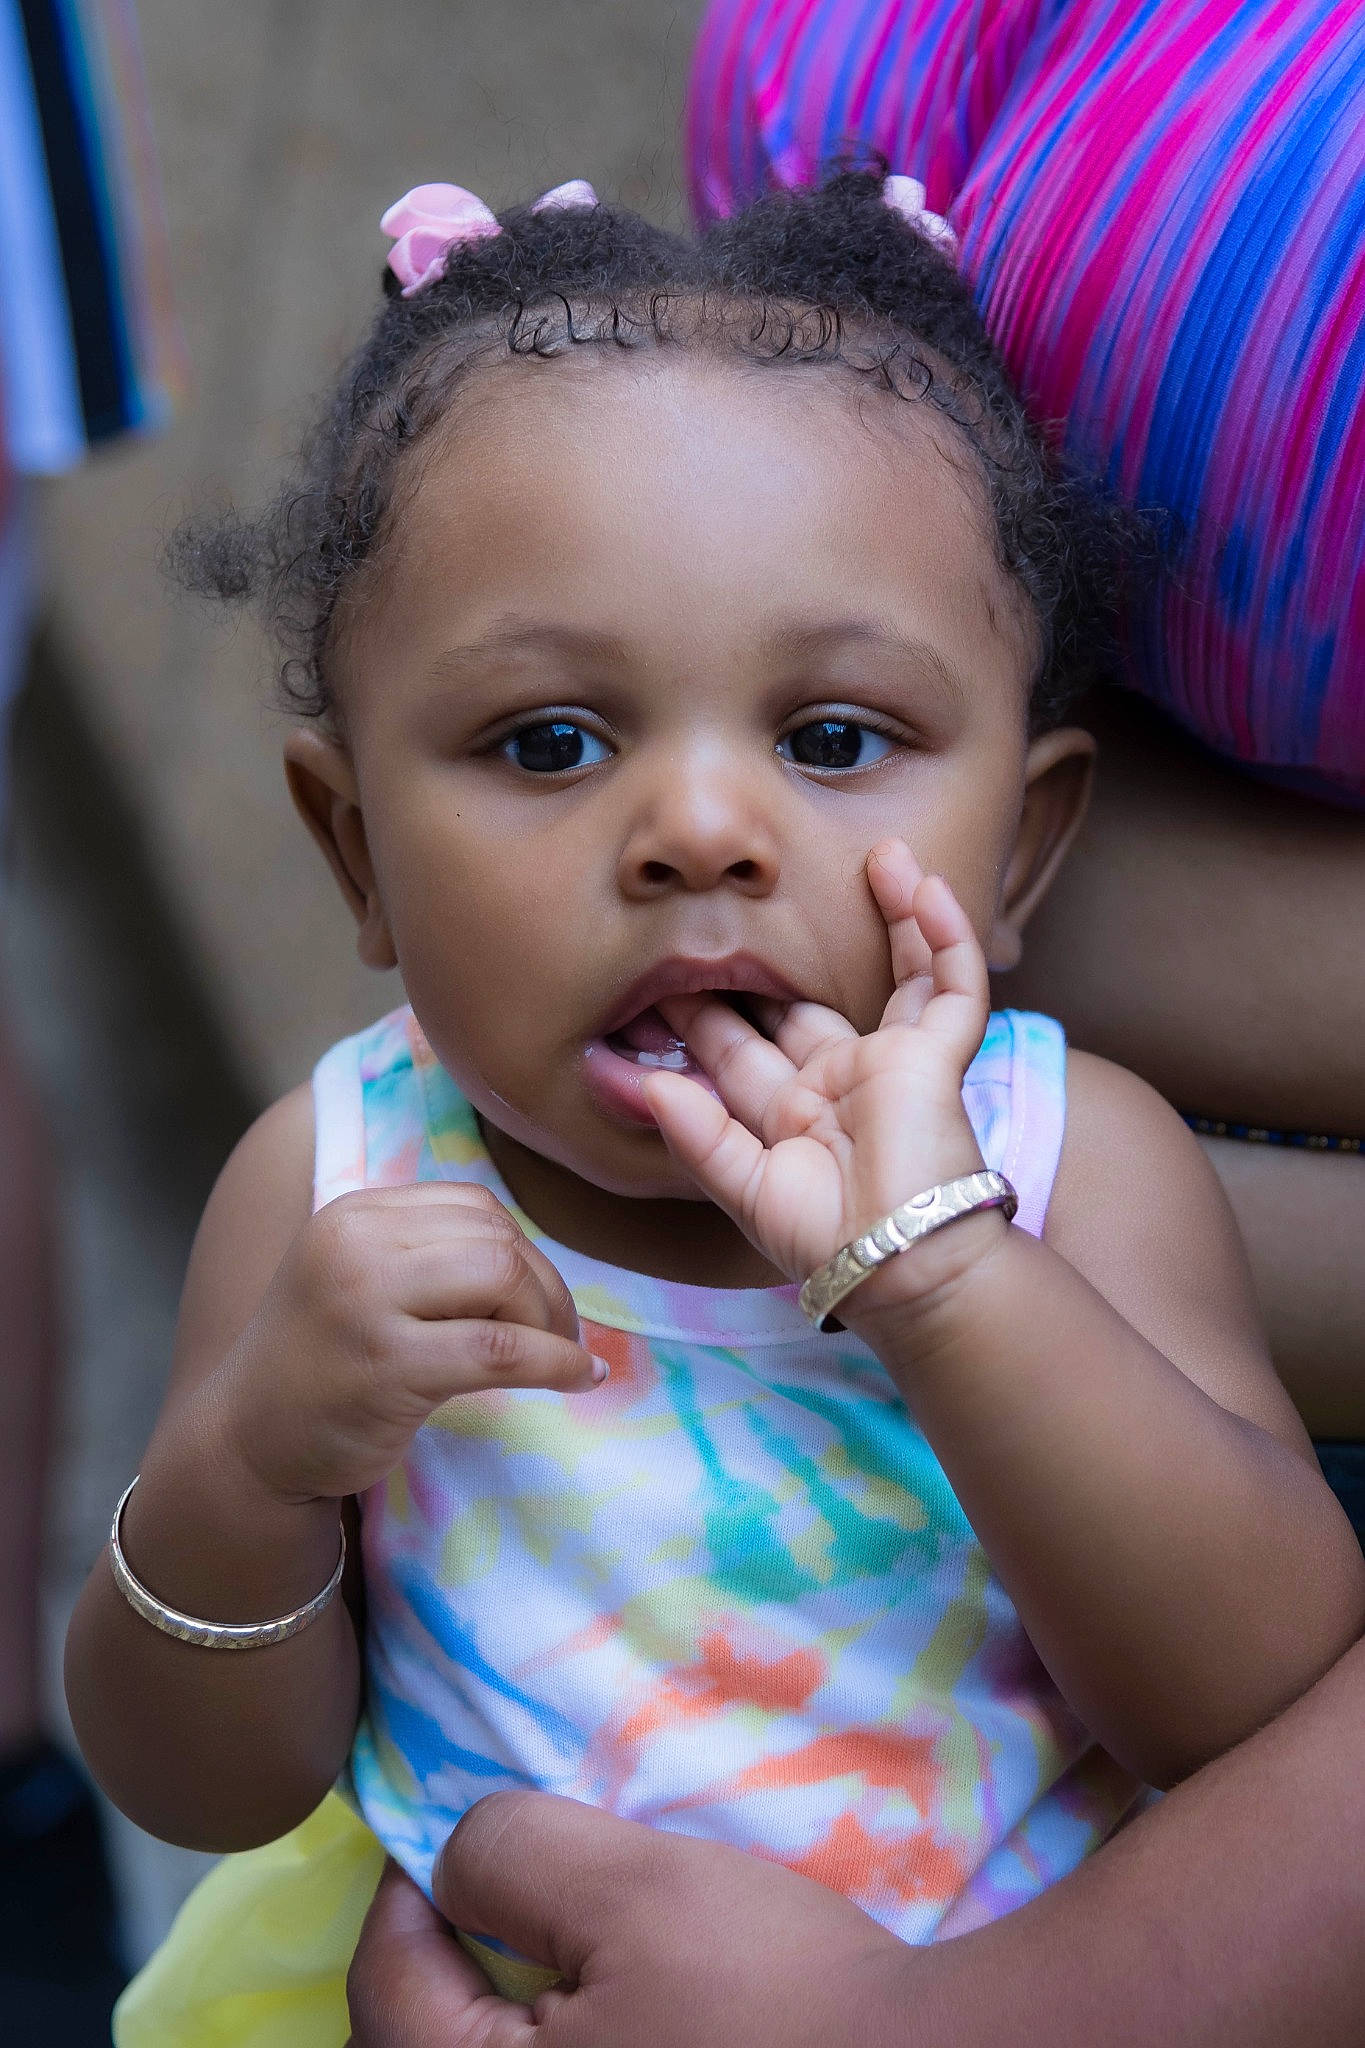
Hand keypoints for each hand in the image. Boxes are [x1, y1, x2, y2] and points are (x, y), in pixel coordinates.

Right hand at [215, 1182, 602, 1503]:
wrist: (244, 1443)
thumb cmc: (317, 1365)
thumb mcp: (358, 1281)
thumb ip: (426, 1255)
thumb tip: (534, 1264)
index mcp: (353, 1214)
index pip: (473, 1206)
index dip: (522, 1252)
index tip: (536, 1301)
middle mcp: (355, 1245)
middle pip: (496, 1239)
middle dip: (547, 1288)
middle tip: (559, 1337)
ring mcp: (367, 1304)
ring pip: (504, 1279)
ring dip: (551, 1321)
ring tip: (562, 1357)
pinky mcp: (388, 1367)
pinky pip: (503, 1350)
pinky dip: (556, 1362)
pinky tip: (581, 1379)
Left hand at [345, 1793, 910, 2047]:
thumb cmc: (773, 1995)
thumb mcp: (633, 1887)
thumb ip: (512, 1855)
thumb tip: (450, 1864)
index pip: (387, 1979)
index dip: (412, 1881)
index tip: (465, 1829)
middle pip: (422, 2040)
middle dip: (447, 1955)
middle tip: (505, 1885)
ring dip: (505, 2009)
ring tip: (558, 1948)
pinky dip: (564, 2047)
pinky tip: (619, 2013)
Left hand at [644, 841, 991, 1295]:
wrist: (899, 1268)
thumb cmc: (825, 1243)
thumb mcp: (744, 1188)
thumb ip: (696, 1135)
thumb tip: (648, 1081)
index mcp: (791, 1117)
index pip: (741, 1047)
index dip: (705, 1011)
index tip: (658, 974)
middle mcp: (840, 1083)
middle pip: (806, 998)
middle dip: (775, 950)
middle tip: (745, 892)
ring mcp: (894, 1066)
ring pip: (900, 975)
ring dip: (893, 916)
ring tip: (879, 856)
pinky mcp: (939, 1060)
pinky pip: (953, 986)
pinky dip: (945, 937)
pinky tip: (924, 887)